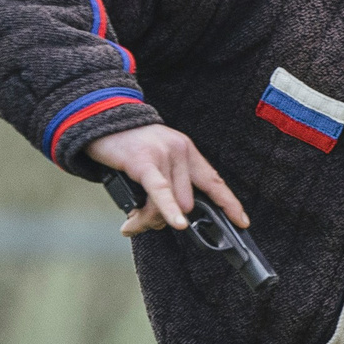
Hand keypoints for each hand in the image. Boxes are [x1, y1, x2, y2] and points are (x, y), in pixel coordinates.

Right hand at [87, 124, 249, 234]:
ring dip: (153, 220)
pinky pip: (161, 193)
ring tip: (133, 223)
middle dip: (168, 220)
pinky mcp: (144, 161)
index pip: (214, 181)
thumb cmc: (127, 146)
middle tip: (144, 223)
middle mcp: (181, 152)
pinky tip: (175, 224)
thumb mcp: (157, 160)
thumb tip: (171, 222)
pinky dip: (168, 211)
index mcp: (187, 152)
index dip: (229, 204)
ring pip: (172, 204)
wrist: (100, 118)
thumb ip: (168, 186)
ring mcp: (164, 155)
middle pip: (188, 203)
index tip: (242, 222)